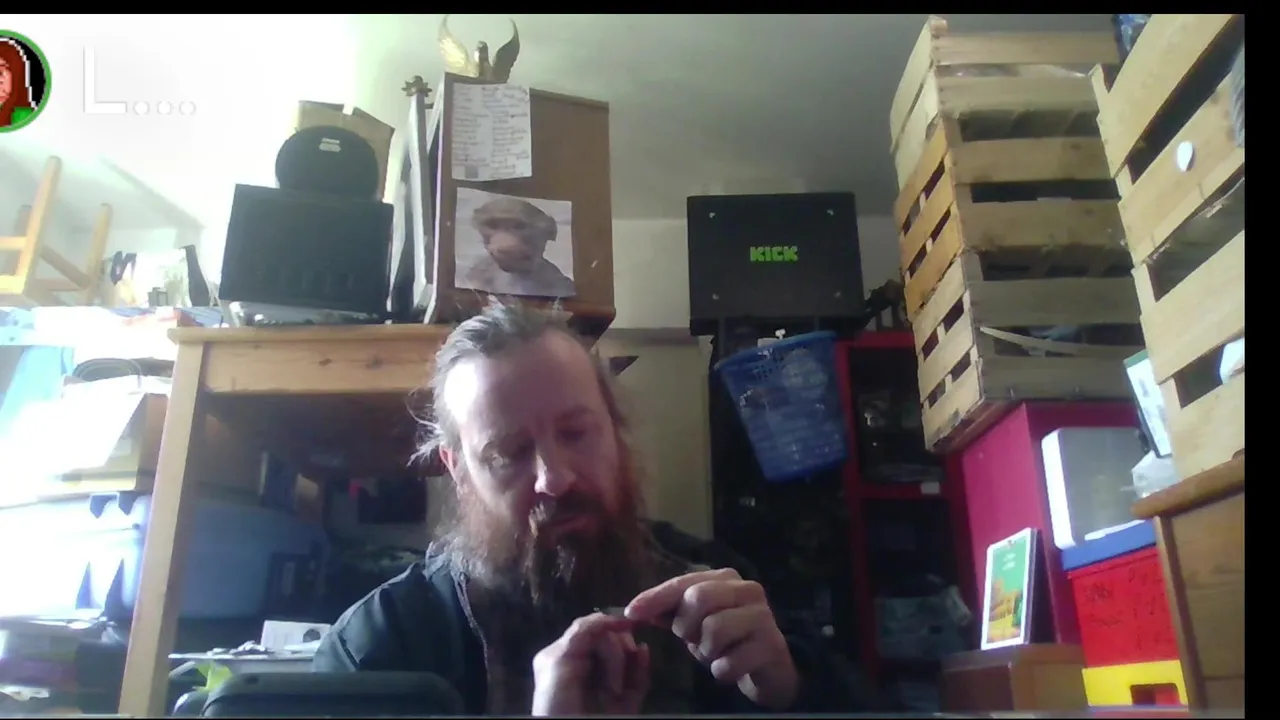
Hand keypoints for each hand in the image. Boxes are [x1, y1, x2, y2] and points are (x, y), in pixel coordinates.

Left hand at [531, 612, 650, 715]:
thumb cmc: (556, 707)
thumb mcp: (558, 664)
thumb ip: (580, 634)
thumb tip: (609, 617)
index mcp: (564, 656)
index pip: (591, 629)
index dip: (608, 624)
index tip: (628, 622)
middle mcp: (585, 666)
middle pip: (612, 639)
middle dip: (615, 654)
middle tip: (610, 680)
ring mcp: (606, 684)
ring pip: (628, 656)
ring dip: (626, 665)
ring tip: (615, 691)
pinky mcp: (624, 703)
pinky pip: (639, 678)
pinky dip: (642, 668)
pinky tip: (644, 658)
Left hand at [625, 568, 799, 709]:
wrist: (770, 667)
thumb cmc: (728, 639)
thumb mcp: (696, 622)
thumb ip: (671, 610)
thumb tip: (636, 609)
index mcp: (726, 578)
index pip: (684, 582)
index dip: (655, 597)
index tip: (631, 613)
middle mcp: (747, 589)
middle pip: (699, 598)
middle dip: (686, 625)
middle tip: (693, 639)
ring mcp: (763, 616)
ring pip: (714, 629)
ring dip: (706, 651)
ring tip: (716, 654)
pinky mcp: (771, 646)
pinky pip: (728, 662)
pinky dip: (721, 671)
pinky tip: (730, 667)